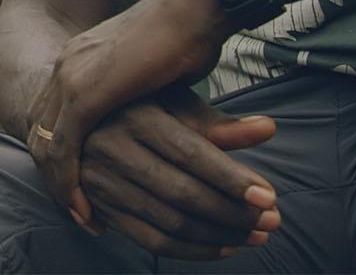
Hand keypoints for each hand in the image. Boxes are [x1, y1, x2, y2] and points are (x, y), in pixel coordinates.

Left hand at [24, 0, 242, 236]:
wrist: (195, 5)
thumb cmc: (187, 37)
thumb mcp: (156, 80)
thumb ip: (144, 105)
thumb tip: (158, 123)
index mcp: (79, 59)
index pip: (54, 117)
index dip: (64, 155)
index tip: (82, 188)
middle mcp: (66, 67)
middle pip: (41, 133)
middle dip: (55, 177)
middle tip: (77, 212)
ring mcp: (71, 78)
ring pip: (46, 145)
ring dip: (60, 186)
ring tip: (82, 218)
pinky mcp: (86, 93)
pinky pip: (63, 149)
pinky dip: (69, 183)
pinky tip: (85, 208)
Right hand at [64, 88, 280, 259]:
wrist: (82, 117)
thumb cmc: (142, 105)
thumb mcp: (176, 104)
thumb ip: (220, 124)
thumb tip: (269, 128)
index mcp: (135, 115)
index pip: (190, 154)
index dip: (231, 179)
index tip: (270, 197)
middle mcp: (112, 148)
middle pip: (181, 193)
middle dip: (232, 213)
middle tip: (272, 221)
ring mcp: (101, 182)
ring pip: (168, 222)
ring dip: (218, 236)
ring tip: (256, 236)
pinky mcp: (100, 207)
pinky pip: (149, 240)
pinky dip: (191, 250)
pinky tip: (224, 247)